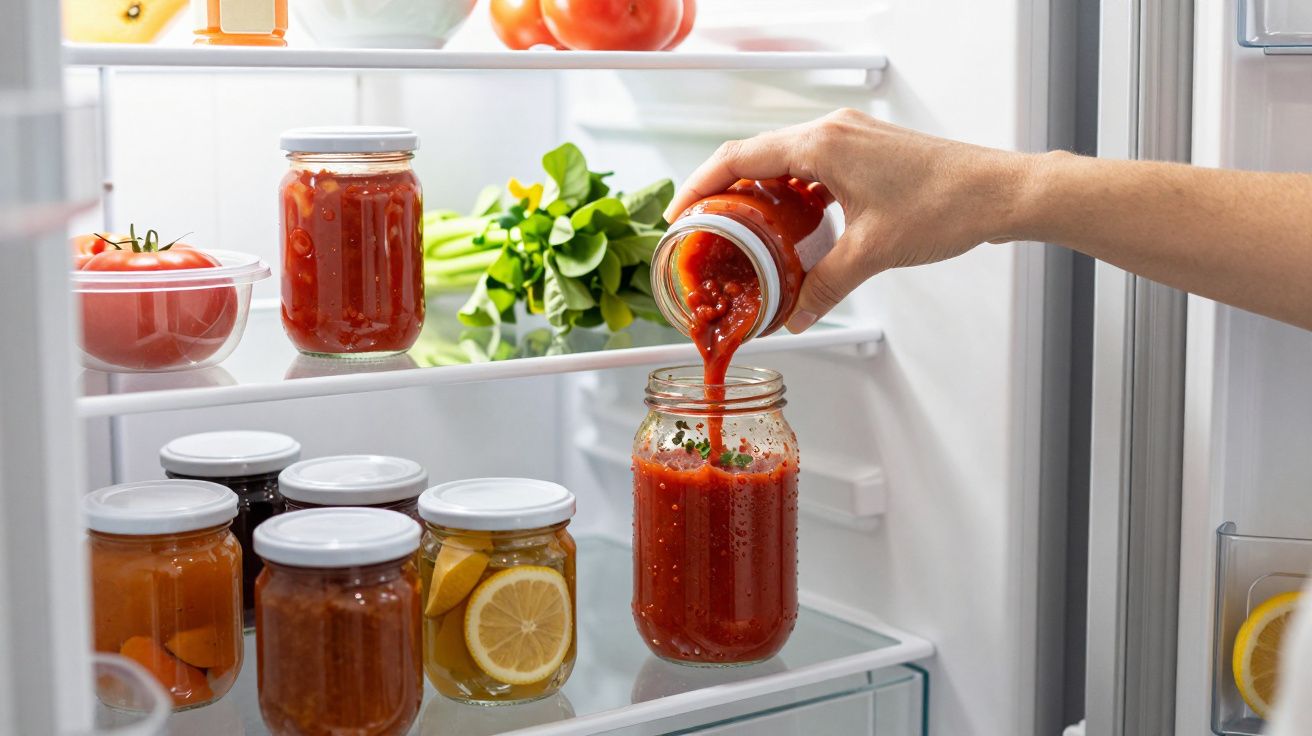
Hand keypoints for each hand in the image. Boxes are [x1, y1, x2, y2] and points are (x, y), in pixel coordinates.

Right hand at [665, 109, 1035, 331]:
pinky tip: (795, 224)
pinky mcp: (868, 150)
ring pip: (785, 160)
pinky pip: (813, 165)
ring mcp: (852, 137)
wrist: (1000, 192)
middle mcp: (833, 132)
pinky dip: (794, 191)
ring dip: (761, 192)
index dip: (701, 184)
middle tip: (706, 228)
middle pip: (757, 155)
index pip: (739, 157)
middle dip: (726, 191)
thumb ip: (825, 287)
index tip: (681, 212)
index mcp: (822, 145)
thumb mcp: (872, 253)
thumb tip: (796, 314)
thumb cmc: (947, 205)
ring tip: (745, 230)